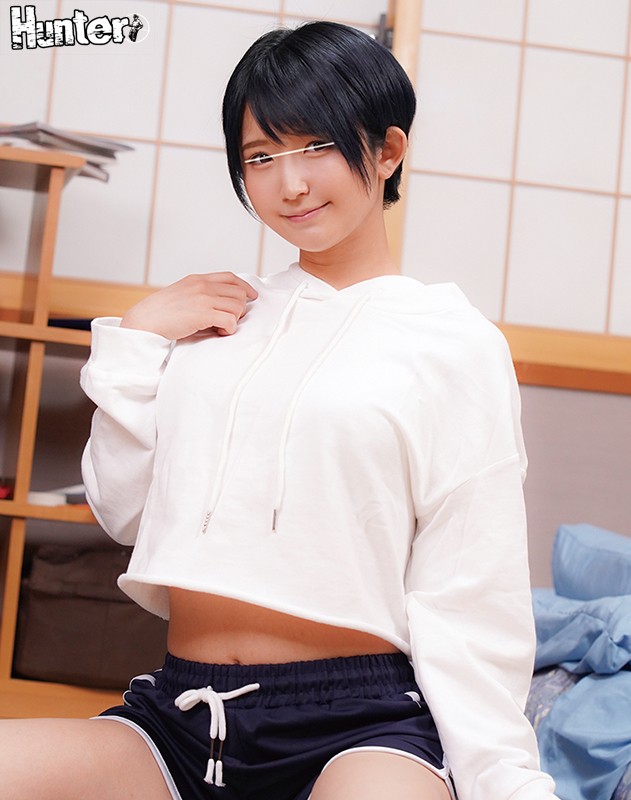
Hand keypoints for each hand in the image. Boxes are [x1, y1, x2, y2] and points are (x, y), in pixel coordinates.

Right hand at [120, 272, 258, 339]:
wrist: (144, 321)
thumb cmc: (161, 314)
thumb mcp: (182, 295)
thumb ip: (201, 295)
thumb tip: (223, 306)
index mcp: (197, 279)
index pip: (230, 277)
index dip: (245, 287)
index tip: (251, 296)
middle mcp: (202, 285)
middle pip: (239, 293)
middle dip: (239, 308)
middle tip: (228, 320)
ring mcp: (203, 298)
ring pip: (238, 307)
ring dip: (234, 320)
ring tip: (220, 328)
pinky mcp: (203, 314)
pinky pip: (231, 321)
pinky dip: (229, 329)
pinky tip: (219, 333)